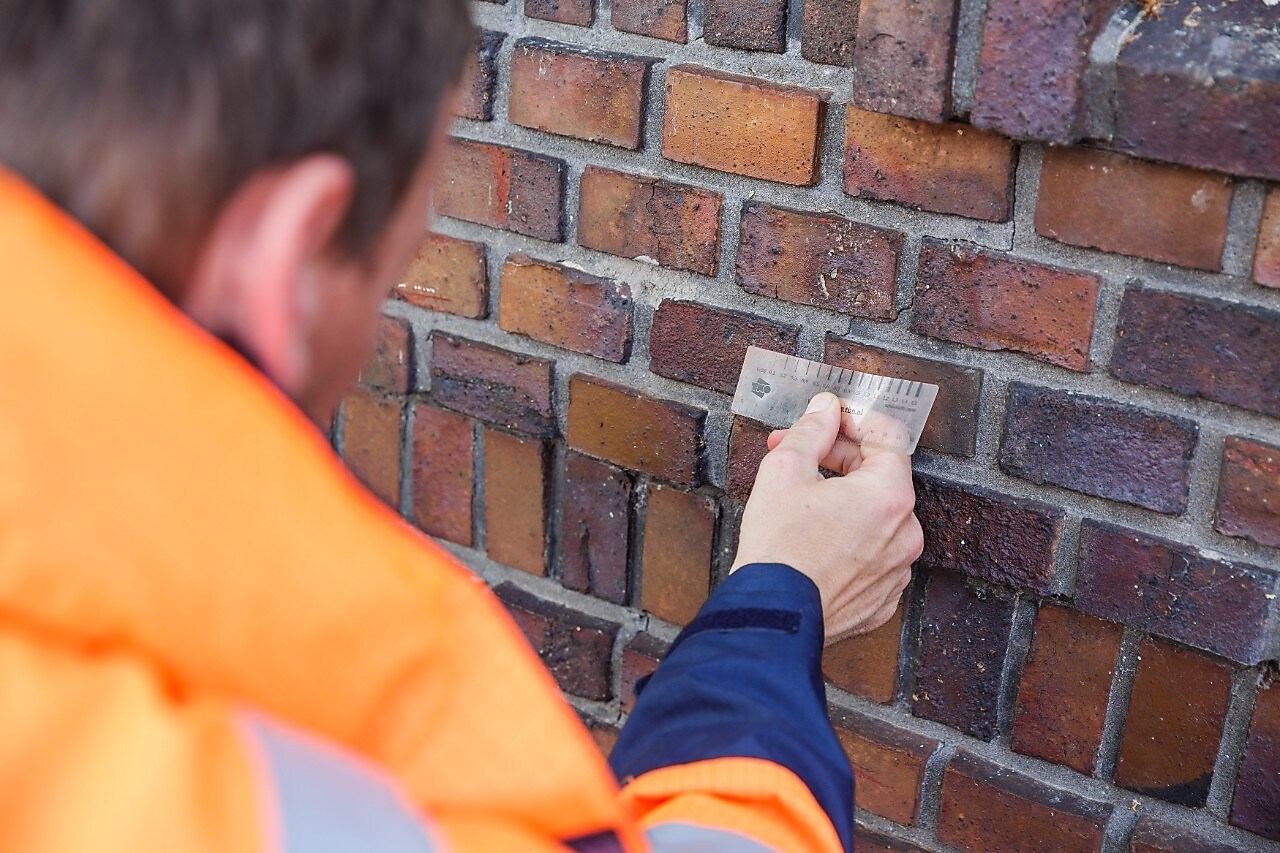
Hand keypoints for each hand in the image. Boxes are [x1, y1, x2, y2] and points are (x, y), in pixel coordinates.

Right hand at [731, 392, 923, 643]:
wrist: (771, 619)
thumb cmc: (778, 549)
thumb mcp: (784, 470)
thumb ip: (812, 431)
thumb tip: (826, 409)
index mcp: (889, 496)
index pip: (887, 437)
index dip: (853, 421)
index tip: (828, 420)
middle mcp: (905, 534)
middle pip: (881, 478)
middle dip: (839, 460)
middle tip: (798, 455)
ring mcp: (897, 570)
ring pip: (876, 519)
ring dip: (845, 502)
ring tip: (802, 503)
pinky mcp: (882, 600)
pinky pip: (872, 556)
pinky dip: (850, 542)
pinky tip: (814, 541)